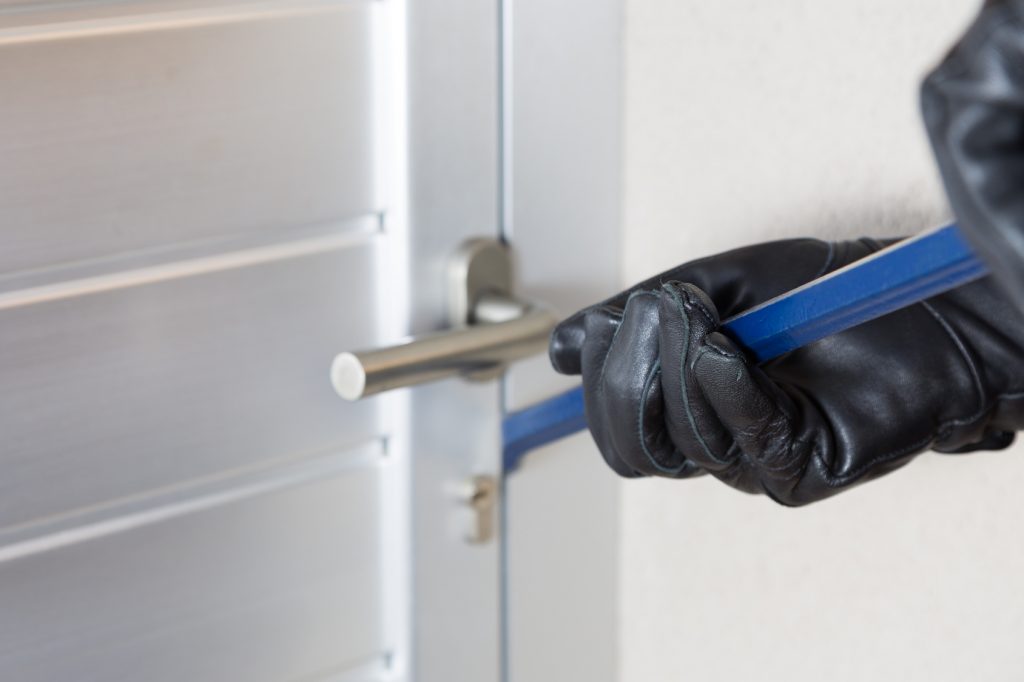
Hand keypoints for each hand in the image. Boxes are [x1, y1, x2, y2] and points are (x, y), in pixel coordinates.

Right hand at [550, 238, 1023, 504]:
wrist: (916, 308)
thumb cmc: (818, 295)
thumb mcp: (710, 285)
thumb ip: (637, 314)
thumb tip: (555, 347)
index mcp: (686, 408)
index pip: (612, 425)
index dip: (596, 376)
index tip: (610, 318)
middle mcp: (713, 444)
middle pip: (631, 449)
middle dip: (625, 376)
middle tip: (657, 309)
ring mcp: (753, 465)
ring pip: (678, 446)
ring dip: (678, 368)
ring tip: (708, 313)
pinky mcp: (797, 472)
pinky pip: (739, 441)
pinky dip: (722, 387)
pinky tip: (727, 347)